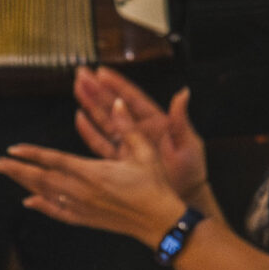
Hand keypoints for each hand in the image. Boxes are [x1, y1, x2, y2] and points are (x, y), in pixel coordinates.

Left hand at [0, 122, 189, 245]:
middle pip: (42, 179)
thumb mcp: (144, 152)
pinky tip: (30, 203)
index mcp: (93, 173)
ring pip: (46, 195)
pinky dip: (42, 207)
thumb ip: (127, 127)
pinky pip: (58, 213)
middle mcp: (83, 191)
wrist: (160, 221)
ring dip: (24, 185)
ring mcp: (83, 208)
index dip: (32, 154)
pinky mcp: (87, 220)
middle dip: (17, 171)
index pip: (54, 160)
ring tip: (7, 175)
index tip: (13, 149)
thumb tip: (117, 102)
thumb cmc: (154, 186)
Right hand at [73, 67, 206, 201]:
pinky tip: (80, 118)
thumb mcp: (189, 143)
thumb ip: (180, 119)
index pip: (132, 98)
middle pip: (114, 105)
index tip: (101, 71)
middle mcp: (139, 130)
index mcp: (156, 122)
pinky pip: (101, 143)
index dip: (117, 84)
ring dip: (90, 104)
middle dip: (97, 89)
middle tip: (81, 74)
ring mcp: (129, 144)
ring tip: (77, 88)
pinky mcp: (121, 160)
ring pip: (105, 120)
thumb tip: (183, 93)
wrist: (185, 198)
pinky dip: (90, 131)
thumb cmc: (191, 171)